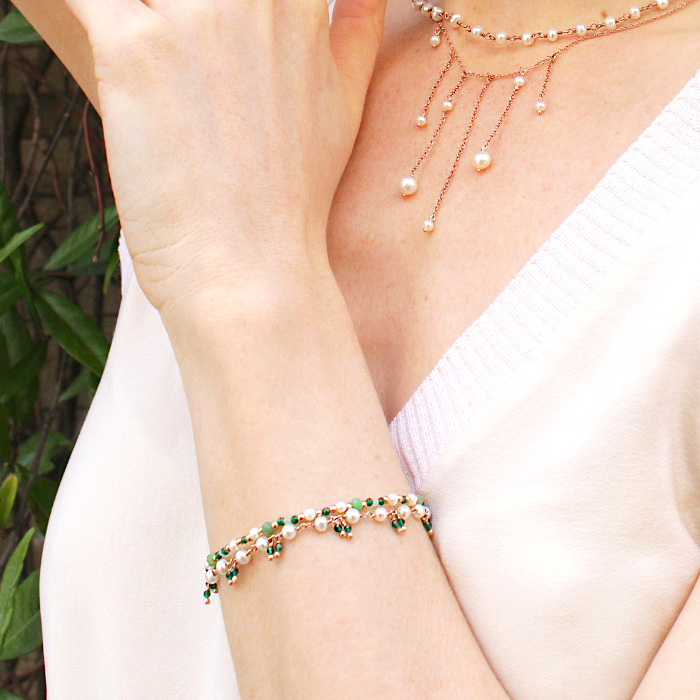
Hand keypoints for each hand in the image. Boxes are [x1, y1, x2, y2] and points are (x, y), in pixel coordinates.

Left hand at [63, 0, 386, 313]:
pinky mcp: (130, 50)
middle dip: (177, 11)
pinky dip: (70, 4)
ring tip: (147, 61)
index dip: (227, 7)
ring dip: (135, 12)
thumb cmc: (295, 198)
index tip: (213, 32)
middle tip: (175, 51)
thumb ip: (356, 31)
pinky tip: (90, 36)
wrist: (254, 269)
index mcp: (297, 5)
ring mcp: (189, 17)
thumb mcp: (345, 107)